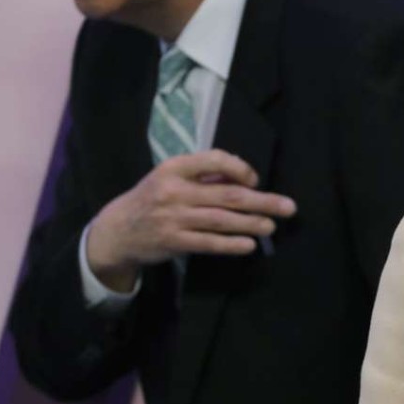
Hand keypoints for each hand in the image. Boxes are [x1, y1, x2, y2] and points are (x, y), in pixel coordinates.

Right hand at [85, 149, 296, 290]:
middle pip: (227, 194)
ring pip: (222, 220)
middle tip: (288, 207)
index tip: (254, 180)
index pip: (214, 159)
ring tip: (272, 226)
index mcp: (174, 167)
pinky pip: (209, 243)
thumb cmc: (152, 198)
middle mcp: (174, 191)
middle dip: (262, 201)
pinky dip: (231, 244)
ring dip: (251, 223)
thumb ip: (204, 175)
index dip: (240, 168)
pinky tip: (249, 244)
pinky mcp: (173, 242)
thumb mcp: (170, 177)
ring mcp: (174, 218)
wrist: (116, 231)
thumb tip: (244, 175)